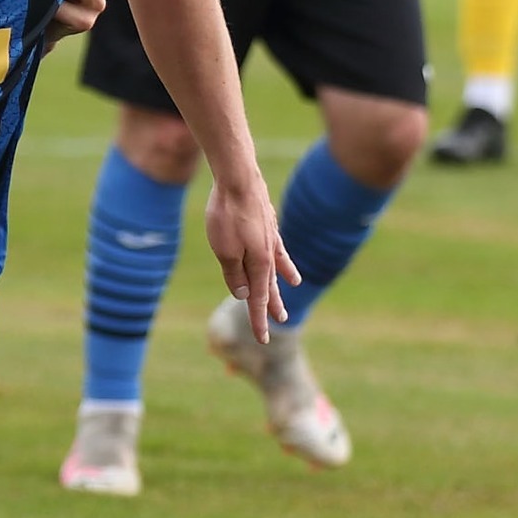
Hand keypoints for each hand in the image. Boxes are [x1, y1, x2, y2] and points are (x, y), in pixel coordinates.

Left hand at [203, 175, 300, 343]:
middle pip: (269, 283)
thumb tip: (242, 294)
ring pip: (276, 263)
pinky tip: (282, 252)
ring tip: (293, 287)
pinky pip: (276, 244)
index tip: (263, 339)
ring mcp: (269, 236)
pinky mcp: (266, 222)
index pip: (257, 298)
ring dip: (281, 277)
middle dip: (272, 303)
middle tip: (281, 320)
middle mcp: (268, 253)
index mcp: (259, 264)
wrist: (238, 178)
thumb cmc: (227, 215)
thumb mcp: (224, 250)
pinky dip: (281, 254)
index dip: (258, 319)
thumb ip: (234, 274)